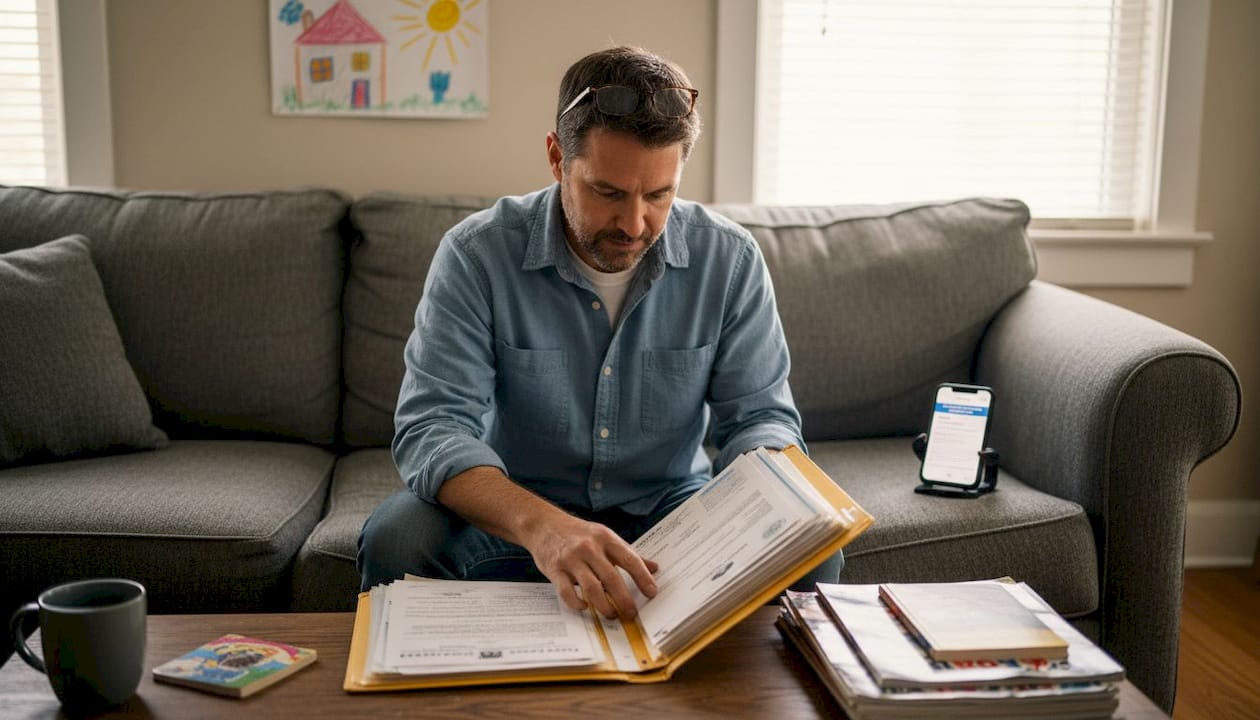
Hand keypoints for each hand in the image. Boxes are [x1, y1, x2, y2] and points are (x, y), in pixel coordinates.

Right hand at [525, 513, 658, 619]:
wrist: (544, 525)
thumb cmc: (578, 533)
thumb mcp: (604, 536)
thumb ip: (627, 553)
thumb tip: (654, 568)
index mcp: (605, 538)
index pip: (629, 559)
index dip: (643, 577)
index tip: (652, 593)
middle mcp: (589, 548)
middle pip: (611, 578)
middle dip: (624, 600)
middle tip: (631, 614)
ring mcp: (571, 559)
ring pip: (591, 588)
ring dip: (604, 606)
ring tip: (612, 615)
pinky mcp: (555, 570)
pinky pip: (567, 592)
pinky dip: (577, 604)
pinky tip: (585, 607)